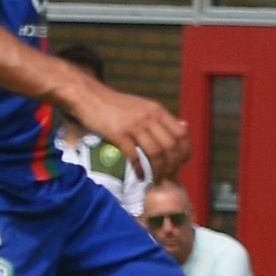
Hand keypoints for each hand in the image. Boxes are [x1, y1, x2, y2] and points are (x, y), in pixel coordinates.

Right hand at [68, 80, 189, 180]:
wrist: (90, 96)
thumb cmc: (116, 104)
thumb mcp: (144, 106)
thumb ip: (162, 118)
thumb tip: (184, 127)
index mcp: (158, 110)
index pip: (181, 134)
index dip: (185, 151)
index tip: (182, 163)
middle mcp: (149, 117)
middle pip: (171, 146)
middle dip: (173, 165)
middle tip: (170, 176)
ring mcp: (134, 125)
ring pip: (155, 153)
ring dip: (158, 170)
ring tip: (156, 180)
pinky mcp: (119, 133)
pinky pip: (134, 155)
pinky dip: (140, 168)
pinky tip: (141, 176)